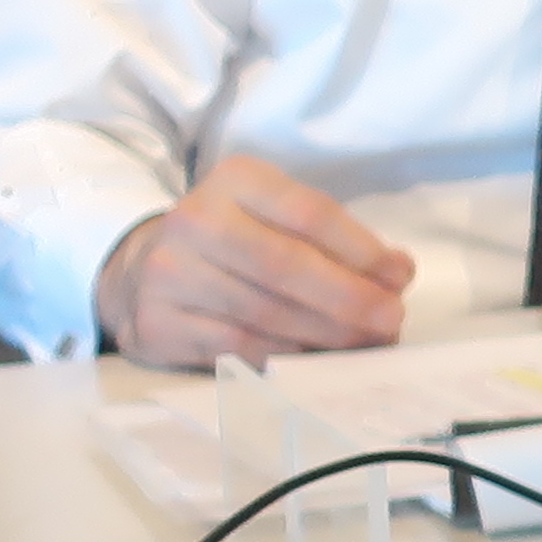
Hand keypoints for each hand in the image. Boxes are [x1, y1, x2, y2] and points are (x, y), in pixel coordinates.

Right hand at [93, 157, 415, 366]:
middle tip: (390, 322)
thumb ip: (335, 240)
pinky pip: (237, 348)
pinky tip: (316, 360)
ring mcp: (170, 274)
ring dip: (326, 335)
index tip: (401, 278)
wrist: (141, 272)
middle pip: (287, 266)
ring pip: (265, 313)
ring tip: (364, 344)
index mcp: (236, 180)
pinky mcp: (157, 324)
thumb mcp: (278, 218)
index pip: (310, 214)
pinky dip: (285, 358)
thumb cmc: (233, 244)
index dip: (362, 250)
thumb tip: (397, 274)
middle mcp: (196, 220)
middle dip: (349, 299)